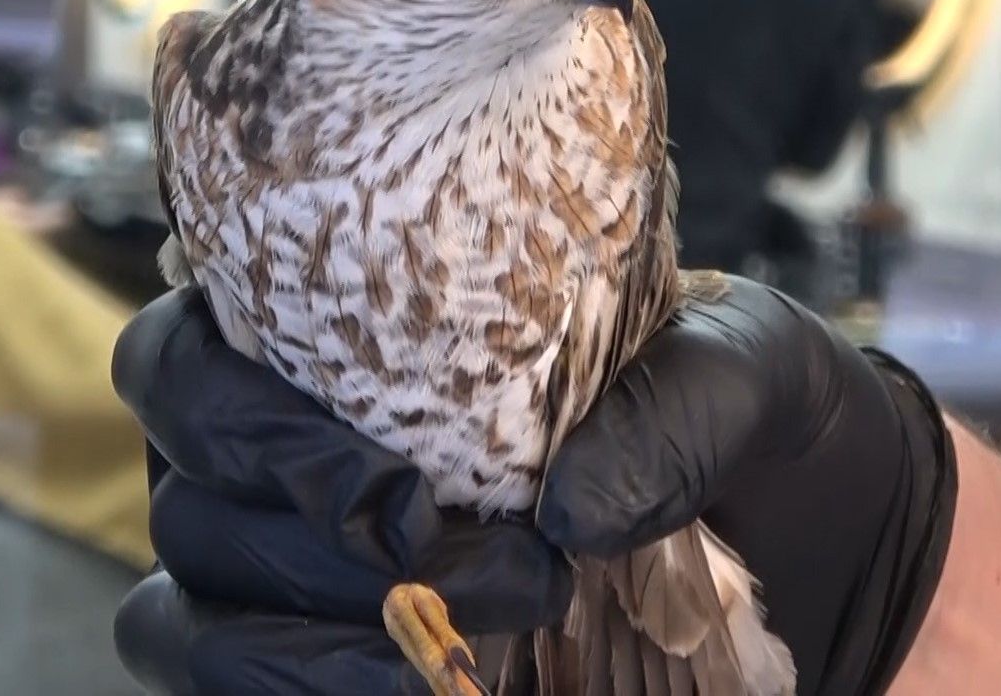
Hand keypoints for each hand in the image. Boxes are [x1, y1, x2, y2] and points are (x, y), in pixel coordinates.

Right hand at [111, 278, 954, 694]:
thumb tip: (569, 502)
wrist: (816, 550)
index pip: (186, 349)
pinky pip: (243, 693)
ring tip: (462, 636)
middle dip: (303, 533)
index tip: (384, 476)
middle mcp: (292, 457)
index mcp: (346, 339)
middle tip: (444, 546)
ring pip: (184, 617)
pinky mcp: (339, 669)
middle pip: (184, 493)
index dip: (225, 403)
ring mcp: (301, 579)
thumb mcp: (754, 369)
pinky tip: (424, 691)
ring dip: (300, 641)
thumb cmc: (749, 425)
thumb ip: (684, 401)